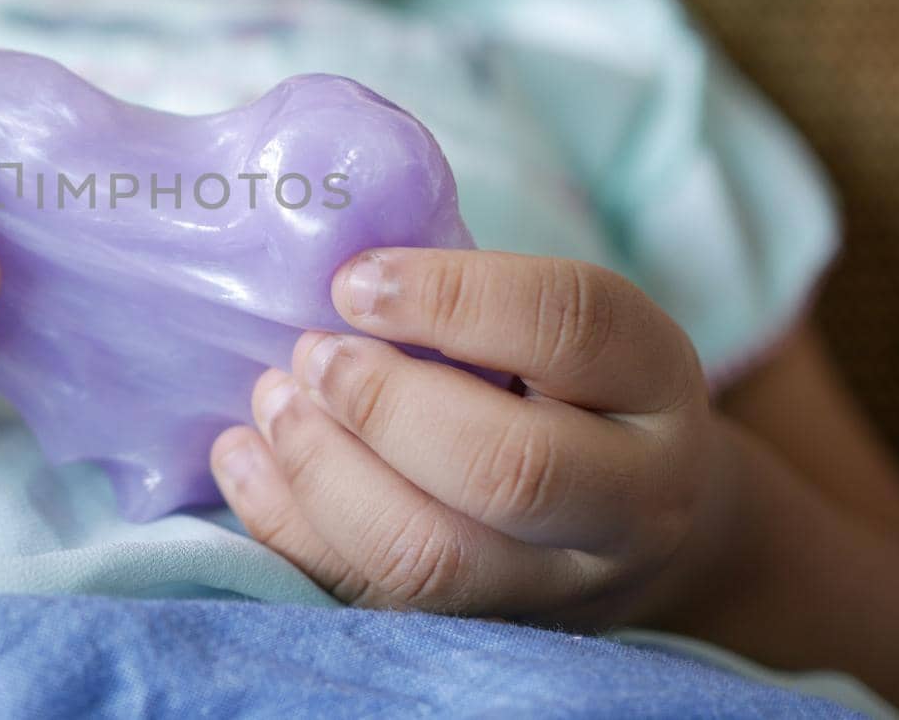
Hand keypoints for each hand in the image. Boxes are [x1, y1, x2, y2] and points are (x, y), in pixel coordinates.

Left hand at [209, 248, 720, 630]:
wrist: (636, 519)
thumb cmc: (570, 386)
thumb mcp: (558, 323)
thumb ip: (472, 297)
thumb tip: (335, 267)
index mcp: (653, 383)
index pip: (570, 326)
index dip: (449, 296)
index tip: (354, 280)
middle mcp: (629, 501)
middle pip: (507, 466)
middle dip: (381, 403)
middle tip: (312, 353)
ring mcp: (553, 587)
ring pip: (431, 557)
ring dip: (323, 471)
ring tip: (273, 400)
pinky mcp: (474, 630)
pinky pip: (366, 596)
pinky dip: (286, 526)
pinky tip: (246, 458)